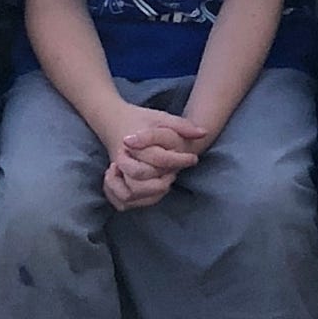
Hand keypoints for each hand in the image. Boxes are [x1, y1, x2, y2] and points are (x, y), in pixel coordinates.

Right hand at [92, 101, 206, 209]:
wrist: (113, 121)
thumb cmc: (141, 119)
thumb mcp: (161, 117)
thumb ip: (182, 125)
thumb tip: (204, 133)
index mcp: (134, 143)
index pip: (158, 158)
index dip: (178, 161)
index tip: (193, 159)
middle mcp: (122, 159)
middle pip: (141, 177)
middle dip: (162, 180)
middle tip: (174, 175)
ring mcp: (116, 172)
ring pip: (130, 193)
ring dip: (150, 192)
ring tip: (164, 183)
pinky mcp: (114, 182)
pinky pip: (123, 201)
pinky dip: (138, 201)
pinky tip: (152, 191)